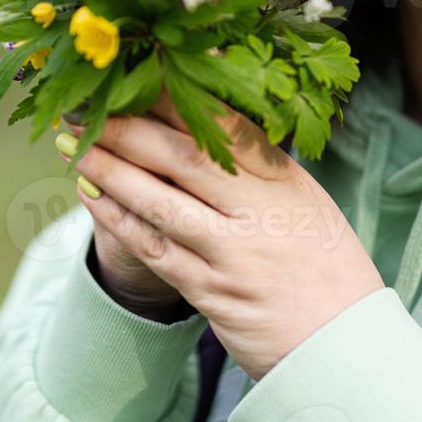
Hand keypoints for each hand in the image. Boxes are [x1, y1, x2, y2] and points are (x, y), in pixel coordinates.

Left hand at [64, 92, 383, 379]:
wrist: (348, 350)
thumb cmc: (327, 272)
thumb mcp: (308, 207)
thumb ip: (263, 167)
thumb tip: (214, 119)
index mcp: (287, 181)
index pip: (226, 124)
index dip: (176, 95)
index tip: (135, 70)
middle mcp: (263, 210)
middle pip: (185, 155)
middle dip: (129, 125)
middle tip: (86, 105)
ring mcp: (236, 252)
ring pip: (162, 200)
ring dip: (111, 168)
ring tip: (73, 144)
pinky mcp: (213, 292)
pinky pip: (155, 249)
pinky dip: (118, 219)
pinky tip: (90, 195)